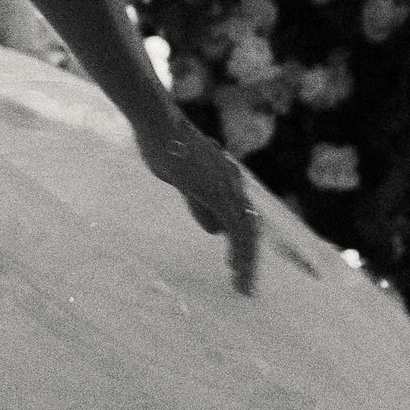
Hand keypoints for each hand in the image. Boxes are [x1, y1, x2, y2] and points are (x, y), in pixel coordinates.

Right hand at [142, 105, 259, 294]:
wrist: (158, 126)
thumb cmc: (164, 146)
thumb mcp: (185, 182)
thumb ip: (202, 205)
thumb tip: (216, 231)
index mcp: (227, 179)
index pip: (242, 216)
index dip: (243, 243)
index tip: (237, 265)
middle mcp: (234, 183)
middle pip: (250, 226)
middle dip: (249, 258)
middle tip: (244, 284)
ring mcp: (228, 187)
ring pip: (247, 231)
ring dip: (246, 260)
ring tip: (242, 284)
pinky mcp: (218, 192)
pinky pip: (236, 227)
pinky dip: (239, 250)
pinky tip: (235, 268)